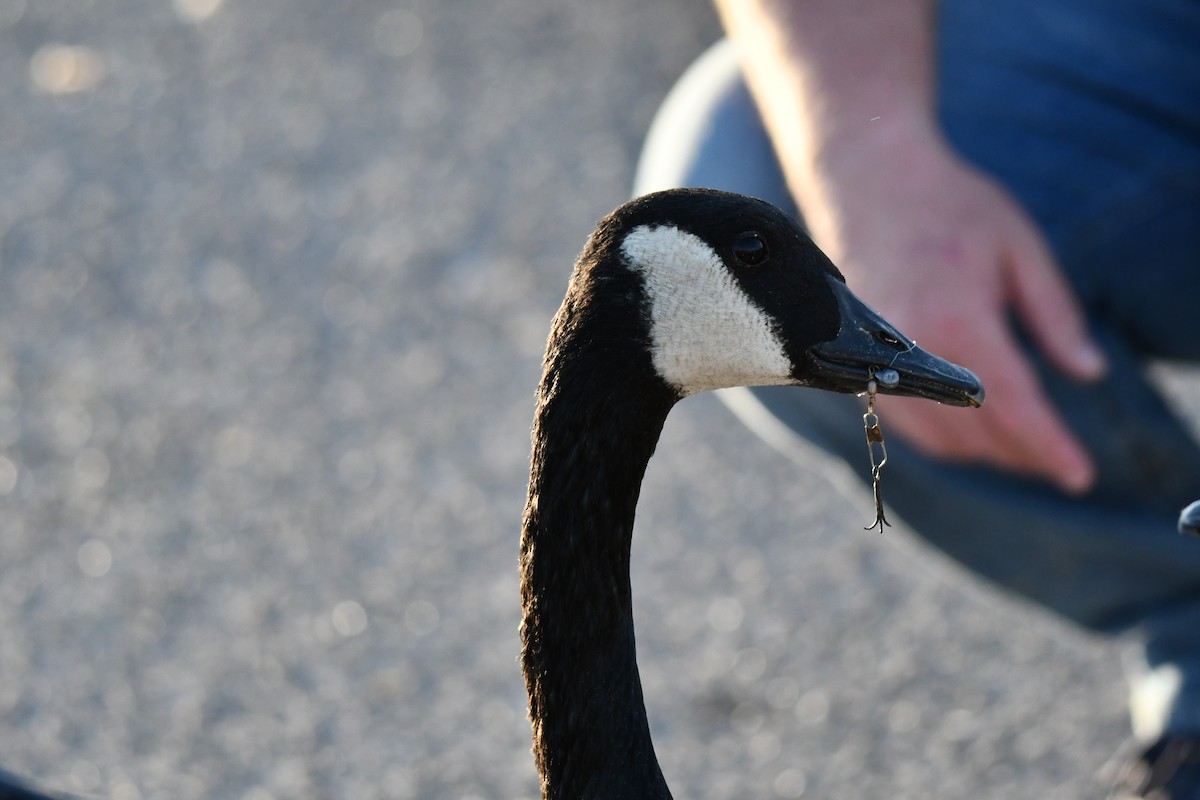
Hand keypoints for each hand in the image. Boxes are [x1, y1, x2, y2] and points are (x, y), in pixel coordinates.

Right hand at [797, 124, 1105, 493]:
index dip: (1049, 447)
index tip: (1079, 476)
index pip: (1013, 406)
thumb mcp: (1021, 247)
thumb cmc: (950, 206)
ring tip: (1018, 446)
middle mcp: (912, 347)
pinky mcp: (857, 358)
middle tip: (1056, 460)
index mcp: (960, 319)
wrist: (870, 181)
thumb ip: (1055, 315)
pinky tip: (968, 425)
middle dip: (1022, 455)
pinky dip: (940, 436)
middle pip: (975, 433)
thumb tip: (1089, 372)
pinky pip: (901, 420)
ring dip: (981, 452)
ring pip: (934, 437)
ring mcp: (876, 356)